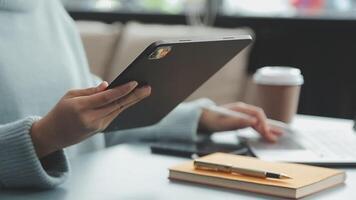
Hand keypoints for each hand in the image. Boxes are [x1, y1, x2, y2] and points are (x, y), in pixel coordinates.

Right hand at [30, 81, 150, 157]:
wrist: (53, 135)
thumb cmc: (60, 111)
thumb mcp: (70, 96)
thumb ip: (90, 91)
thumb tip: (108, 86)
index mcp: (82, 108)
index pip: (107, 98)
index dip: (122, 90)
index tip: (134, 83)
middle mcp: (92, 119)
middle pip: (117, 105)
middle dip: (135, 96)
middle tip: (148, 88)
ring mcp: (97, 126)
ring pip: (118, 110)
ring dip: (132, 101)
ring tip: (144, 91)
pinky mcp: (100, 129)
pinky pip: (114, 115)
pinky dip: (123, 106)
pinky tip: (132, 99)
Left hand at [198, 102, 282, 141]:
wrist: (204, 119)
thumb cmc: (213, 119)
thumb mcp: (225, 122)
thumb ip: (239, 121)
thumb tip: (254, 121)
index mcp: (240, 109)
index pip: (257, 114)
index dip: (264, 123)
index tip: (266, 132)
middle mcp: (243, 111)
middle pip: (259, 118)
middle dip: (269, 127)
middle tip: (277, 135)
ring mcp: (242, 115)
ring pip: (258, 122)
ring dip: (266, 129)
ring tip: (276, 136)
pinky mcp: (240, 121)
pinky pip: (253, 125)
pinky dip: (259, 130)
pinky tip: (264, 134)